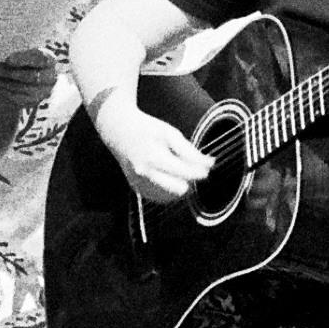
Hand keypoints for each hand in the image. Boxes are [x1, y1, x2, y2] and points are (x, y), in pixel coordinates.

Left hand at [0, 48, 59, 107]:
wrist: (30, 78)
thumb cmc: (25, 58)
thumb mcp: (24, 51)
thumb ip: (12, 49)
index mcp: (49, 59)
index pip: (41, 58)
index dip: (25, 59)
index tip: (8, 58)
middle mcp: (49, 77)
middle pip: (28, 76)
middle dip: (6, 71)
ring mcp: (40, 92)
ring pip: (17, 87)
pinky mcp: (29, 101)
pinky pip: (12, 95)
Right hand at [92, 94, 219, 205]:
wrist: (118, 131)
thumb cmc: (146, 130)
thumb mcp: (170, 133)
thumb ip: (189, 151)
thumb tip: (209, 164)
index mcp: (153, 158)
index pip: (185, 173)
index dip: (201, 171)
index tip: (208, 165)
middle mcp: (144, 174)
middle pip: (179, 190)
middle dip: (190, 180)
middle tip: (193, 168)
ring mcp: (139, 184)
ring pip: (171, 197)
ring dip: (180, 186)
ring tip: (178, 169)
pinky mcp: (137, 189)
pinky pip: (160, 197)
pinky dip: (168, 189)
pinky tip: (169, 176)